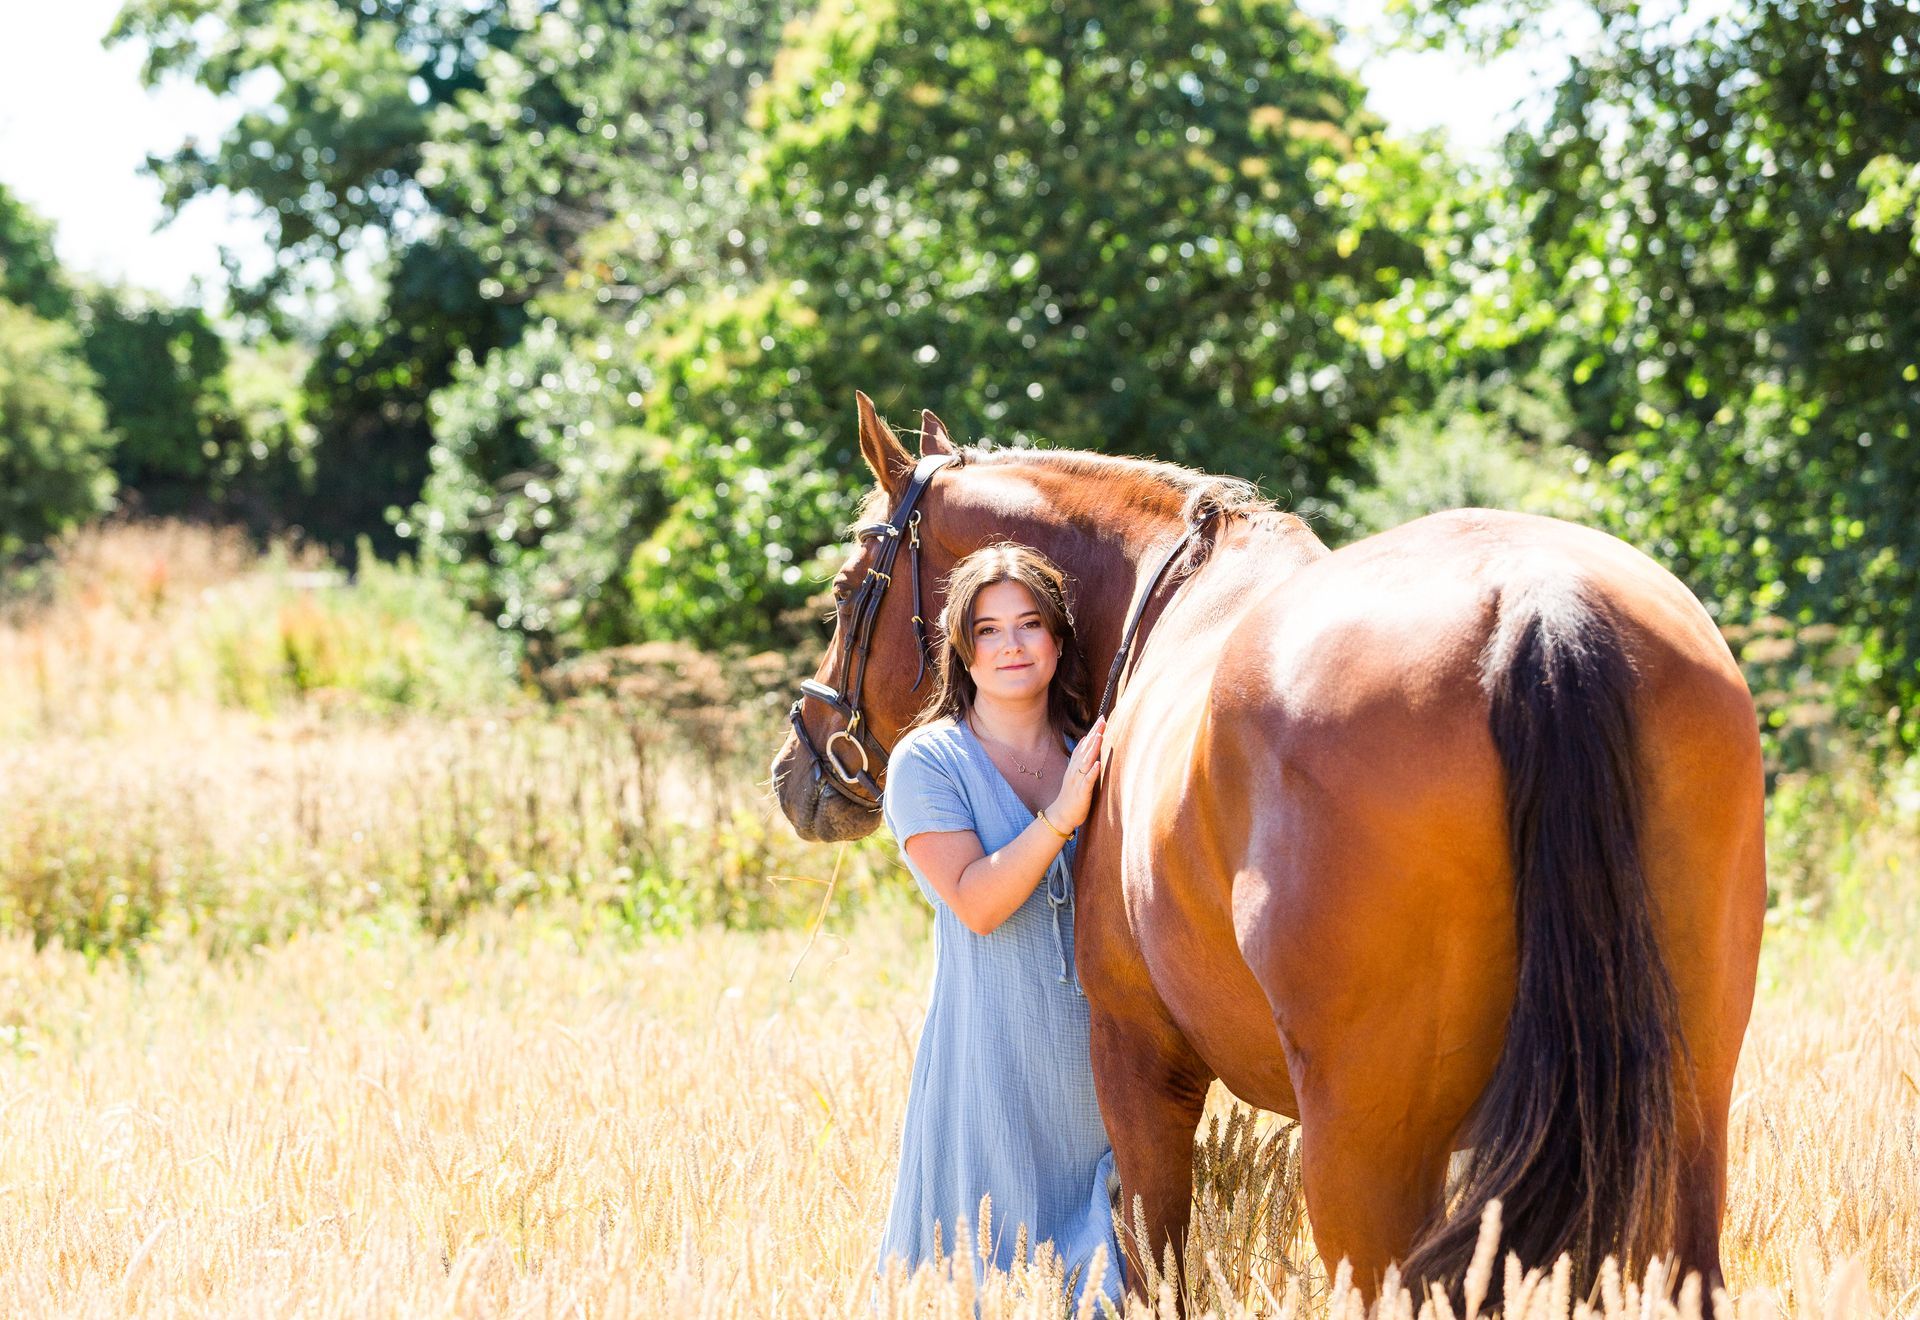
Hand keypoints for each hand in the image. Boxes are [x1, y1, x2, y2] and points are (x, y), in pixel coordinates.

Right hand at [1047, 716, 1105, 830]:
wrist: (1061, 815)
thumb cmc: (1072, 795)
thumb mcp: (1075, 772)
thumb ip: (1080, 756)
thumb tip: (1084, 740)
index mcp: (1075, 765)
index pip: (1084, 744)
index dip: (1093, 732)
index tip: (1102, 719)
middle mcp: (1075, 770)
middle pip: (1085, 749)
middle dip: (1094, 735)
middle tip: (1103, 721)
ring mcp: (1077, 780)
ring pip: (1085, 762)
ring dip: (1092, 749)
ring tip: (1099, 736)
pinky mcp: (1081, 792)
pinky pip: (1087, 781)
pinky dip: (1092, 772)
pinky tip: (1097, 764)